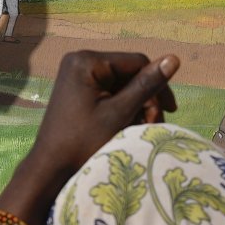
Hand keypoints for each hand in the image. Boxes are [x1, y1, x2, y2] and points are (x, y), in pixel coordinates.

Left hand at [21, 50, 179, 190]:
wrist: (50, 166)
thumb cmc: (83, 141)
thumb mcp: (119, 113)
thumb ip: (146, 86)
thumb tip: (174, 59)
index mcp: (87, 61)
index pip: (136, 62)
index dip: (157, 84)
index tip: (170, 110)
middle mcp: (80, 61)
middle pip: (129, 73)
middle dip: (145, 99)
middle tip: (153, 124)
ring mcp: (78, 75)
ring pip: (122, 84)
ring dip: (136, 105)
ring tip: (141, 128)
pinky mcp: (78, 89)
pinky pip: (109, 92)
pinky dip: (122, 108)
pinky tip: (128, 125)